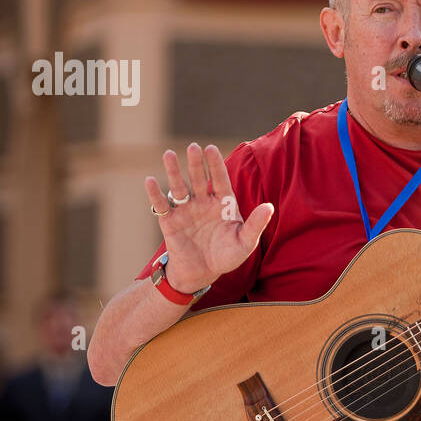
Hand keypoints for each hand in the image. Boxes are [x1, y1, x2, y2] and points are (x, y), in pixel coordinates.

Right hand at [145, 143, 274, 292]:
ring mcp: (186, 210)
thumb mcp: (245, 243)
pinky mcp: (170, 221)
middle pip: (198, 179)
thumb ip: (255, 224)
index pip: (220, 180)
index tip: (211, 148)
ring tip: (169, 154)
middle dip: (196, 164)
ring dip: (173, 171)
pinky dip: (155, 194)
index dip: (215, 164)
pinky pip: (161, 205)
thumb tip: (270, 207)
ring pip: (179, 187)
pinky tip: (150, 181)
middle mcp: (203, 202)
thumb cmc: (227, 256)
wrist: (203, 273)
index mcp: (223, 204)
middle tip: (193, 147)